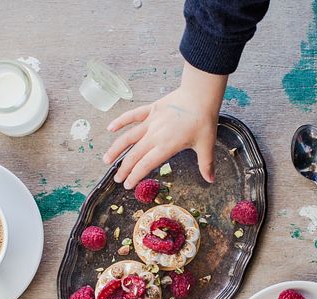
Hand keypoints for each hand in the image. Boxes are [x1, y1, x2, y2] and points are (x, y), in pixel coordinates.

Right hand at [102, 61, 227, 188]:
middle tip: (116, 179)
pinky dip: (121, 121)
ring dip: (116, 149)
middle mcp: (154, 135)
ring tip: (106, 160)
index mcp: (166, 146)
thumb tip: (210, 180)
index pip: (146, 165)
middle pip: (135, 155)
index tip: (127, 185)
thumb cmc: (204, 120)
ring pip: (129, 137)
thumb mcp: (206, 145)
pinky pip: (132, 115)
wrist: (200, 95)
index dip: (135, 176)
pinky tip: (110, 128)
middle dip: (124, 168)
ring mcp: (151, 122)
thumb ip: (206, 164)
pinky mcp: (151, 109)